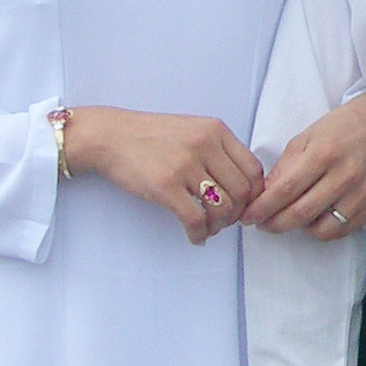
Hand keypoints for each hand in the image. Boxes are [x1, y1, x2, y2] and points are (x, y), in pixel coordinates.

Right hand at [61, 106, 261, 242]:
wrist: (110, 136)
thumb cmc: (150, 135)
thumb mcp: (192, 129)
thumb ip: (217, 149)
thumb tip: (241, 184)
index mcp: (216, 130)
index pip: (253, 169)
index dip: (254, 194)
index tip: (245, 205)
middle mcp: (205, 145)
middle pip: (242, 192)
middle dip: (238, 214)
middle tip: (226, 221)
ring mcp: (186, 165)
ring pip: (223, 208)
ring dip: (219, 226)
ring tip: (209, 228)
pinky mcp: (166, 186)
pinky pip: (196, 220)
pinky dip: (200, 234)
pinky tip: (195, 236)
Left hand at [245, 91, 365, 238]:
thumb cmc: (338, 130)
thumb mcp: (304, 139)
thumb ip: (283, 169)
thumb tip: (264, 198)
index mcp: (323, 154)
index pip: (286, 190)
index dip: (263, 208)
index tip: (249, 216)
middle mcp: (344, 175)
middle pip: (301, 213)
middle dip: (274, 224)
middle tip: (262, 223)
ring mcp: (361, 193)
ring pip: (321, 229)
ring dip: (299, 228)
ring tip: (293, 216)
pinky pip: (340, 231)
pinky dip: (323, 230)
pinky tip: (315, 217)